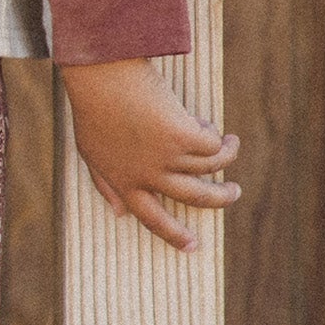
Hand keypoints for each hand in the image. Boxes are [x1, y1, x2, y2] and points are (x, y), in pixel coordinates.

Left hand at [59, 56, 240, 251]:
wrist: (100, 76)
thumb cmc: (94, 109)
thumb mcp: (90, 153)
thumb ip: (105, 186)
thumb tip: (119, 214)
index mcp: (125, 183)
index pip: (152, 219)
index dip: (174, 236)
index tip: (194, 247)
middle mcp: (148, 176)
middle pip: (196, 198)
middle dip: (221, 198)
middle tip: (234, 192)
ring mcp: (167, 158)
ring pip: (211, 168)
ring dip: (225, 155)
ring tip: (229, 142)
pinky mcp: (183, 137)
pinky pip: (212, 144)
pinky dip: (213, 133)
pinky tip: (205, 121)